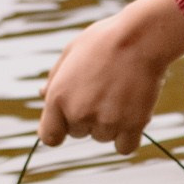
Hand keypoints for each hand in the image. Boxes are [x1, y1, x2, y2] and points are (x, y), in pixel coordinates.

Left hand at [37, 0, 183, 154]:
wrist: (141, 35)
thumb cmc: (106, 39)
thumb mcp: (71, 52)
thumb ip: (55, 79)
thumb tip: (42, 96)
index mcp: (58, 97)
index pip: (49, 136)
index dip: (59, 129)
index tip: (69, 121)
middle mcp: (79, 114)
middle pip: (78, 133)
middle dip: (89, 117)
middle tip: (105, 89)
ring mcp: (106, 121)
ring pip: (103, 137)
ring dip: (111, 123)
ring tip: (122, 93)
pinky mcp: (132, 125)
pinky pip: (124, 147)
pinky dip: (128, 136)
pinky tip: (133, 114)